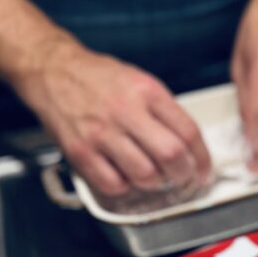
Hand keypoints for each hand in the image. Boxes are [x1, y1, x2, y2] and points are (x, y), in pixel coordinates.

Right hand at [15, 38, 210, 200]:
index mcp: (147, 92)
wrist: (53, 70)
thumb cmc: (98, 78)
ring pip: (145, 174)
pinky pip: (113, 184)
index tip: (204, 171)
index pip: (188, 132)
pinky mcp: (80, 151)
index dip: (203, 159)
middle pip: (171, 155)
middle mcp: (126, 111)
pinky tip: (124, 175)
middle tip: (183, 179)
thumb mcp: (140, 82)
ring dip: (154, 182)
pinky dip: (124, 186)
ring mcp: (101, 133)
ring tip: (152, 176)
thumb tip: (189, 146)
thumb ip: (164, 111)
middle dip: (184, 175)